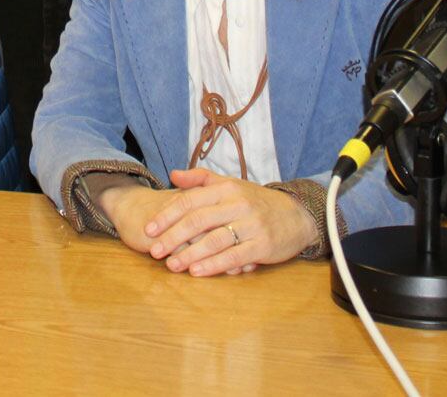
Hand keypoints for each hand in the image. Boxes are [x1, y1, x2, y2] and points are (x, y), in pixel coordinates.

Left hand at [103, 169, 317, 275]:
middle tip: (154, 251)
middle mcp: (237, 204)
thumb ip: (201, 179)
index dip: (167, 215)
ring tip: (172, 265)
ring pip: (214, 240)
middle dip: (172, 237)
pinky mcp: (263, 245)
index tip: (149, 229)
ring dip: (190, 254)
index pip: (190, 200)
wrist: (297, 215)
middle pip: (198, 220)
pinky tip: (197, 271)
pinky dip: (214, 265)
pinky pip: (234, 256)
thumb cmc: (257, 201)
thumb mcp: (231, 184)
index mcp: (226, 188)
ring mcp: (251, 225)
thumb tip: (173, 174)